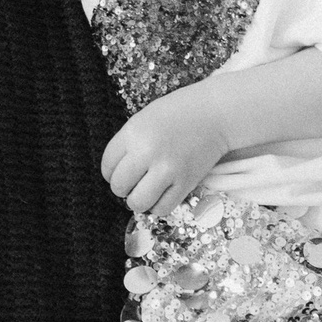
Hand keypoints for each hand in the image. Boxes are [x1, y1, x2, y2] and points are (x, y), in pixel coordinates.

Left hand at [101, 86, 231, 216]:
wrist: (214, 114)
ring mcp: (167, 170)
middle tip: (133, 181)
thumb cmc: (177, 113)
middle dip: (123, 187)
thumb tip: (116, 173)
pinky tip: (160, 195)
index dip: (111, 171)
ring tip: (145, 191)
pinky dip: (158, 206)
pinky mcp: (185, 183)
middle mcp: (147, 153)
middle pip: (119, 186)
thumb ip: (127, 144)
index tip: (121, 169)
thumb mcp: (143, 120)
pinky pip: (162, 208)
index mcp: (133, 133)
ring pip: (137, 203)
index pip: (107, 166)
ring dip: (138, 200)